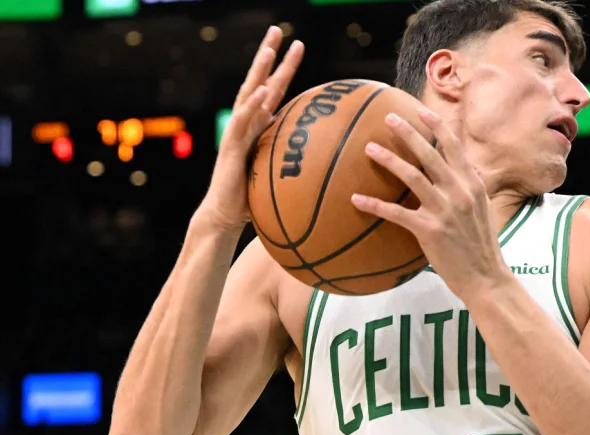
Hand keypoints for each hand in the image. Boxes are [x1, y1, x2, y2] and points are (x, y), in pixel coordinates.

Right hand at [197, 26, 303, 233]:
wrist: (225, 215)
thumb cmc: (253, 199)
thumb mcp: (281, 175)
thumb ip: (298, 162)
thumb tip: (331, 162)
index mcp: (258, 126)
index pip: (273, 90)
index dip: (284, 69)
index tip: (297, 46)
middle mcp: (246, 123)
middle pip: (259, 81)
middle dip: (269, 56)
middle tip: (279, 30)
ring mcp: (236, 132)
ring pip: (249, 94)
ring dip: (260, 71)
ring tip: (271, 50)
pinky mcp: (231, 146)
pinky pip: (243, 122)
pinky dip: (255, 105)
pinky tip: (264, 90)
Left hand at [351, 108, 512, 300]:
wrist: (486, 277)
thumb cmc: (481, 245)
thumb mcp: (482, 209)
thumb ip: (469, 187)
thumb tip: (460, 170)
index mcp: (473, 185)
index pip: (454, 147)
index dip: (437, 126)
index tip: (420, 110)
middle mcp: (460, 192)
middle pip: (430, 154)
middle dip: (408, 133)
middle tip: (388, 118)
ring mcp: (444, 210)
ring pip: (412, 176)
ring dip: (389, 160)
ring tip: (369, 148)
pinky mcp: (429, 230)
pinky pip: (396, 213)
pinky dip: (374, 205)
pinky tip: (356, 199)